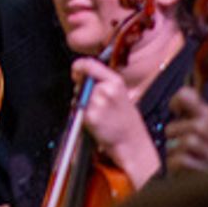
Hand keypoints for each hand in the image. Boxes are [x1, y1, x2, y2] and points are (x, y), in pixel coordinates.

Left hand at [72, 57, 159, 187]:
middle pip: (81, 81)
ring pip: (78, 96)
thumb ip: (101, 82)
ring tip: (97, 112)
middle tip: (93, 101)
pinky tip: (94, 120)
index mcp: (115, 81)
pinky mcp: (90, 116)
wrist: (131, 142)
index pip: (89, 64)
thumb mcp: (119, 93)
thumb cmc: (124, 119)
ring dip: (81, 102)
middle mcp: (106, 90)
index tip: (76, 72)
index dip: (79, 67)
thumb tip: (81, 75)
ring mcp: (98, 103)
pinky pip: (78, 110)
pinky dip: (81, 114)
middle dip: (81, 89)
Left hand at [164, 86, 207, 175]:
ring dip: (177, 157)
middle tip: (185, 149)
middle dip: (175, 141)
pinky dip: (179, 169)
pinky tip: (189, 172)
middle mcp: (207, 128)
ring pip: (174, 146)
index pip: (185, 96)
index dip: (176, 103)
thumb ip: (200, 116)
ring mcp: (205, 148)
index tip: (176, 112)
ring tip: (191, 162)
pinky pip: (177, 162)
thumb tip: (178, 102)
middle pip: (172, 128)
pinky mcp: (201, 168)